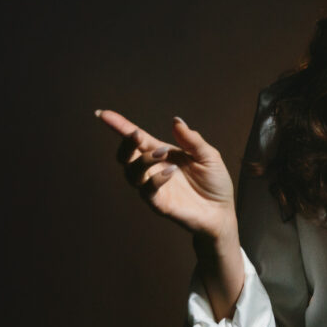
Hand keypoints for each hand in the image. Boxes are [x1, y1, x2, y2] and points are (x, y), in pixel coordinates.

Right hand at [96, 109, 236, 239]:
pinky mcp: (159, 204)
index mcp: (162, 153)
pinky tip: (171, 171)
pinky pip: (147, 191)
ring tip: (163, 153)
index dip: (119, 126)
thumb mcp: (208, 155)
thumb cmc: (215, 183)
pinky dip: (156, 178)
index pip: (137, 139)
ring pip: (132, 173)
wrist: (222, 212)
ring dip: (144, 159)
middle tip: (136, 135)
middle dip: (126, 144)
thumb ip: (192, 139)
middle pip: (125, 156)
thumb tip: (175, 120)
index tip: (103, 114)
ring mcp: (154, 187)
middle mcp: (153, 169)